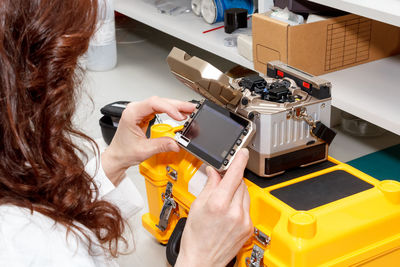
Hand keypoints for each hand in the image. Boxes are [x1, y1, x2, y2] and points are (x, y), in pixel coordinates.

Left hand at [101, 96, 194, 184]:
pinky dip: (171, 110)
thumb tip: (177, 143)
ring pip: (161, 103)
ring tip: (190, 110)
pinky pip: (160, 109)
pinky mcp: (145, 115)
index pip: (153, 104)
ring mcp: (140, 111)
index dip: (169, 108)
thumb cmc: (123, 151)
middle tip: (191, 108)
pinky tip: (180, 113)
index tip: (179, 116)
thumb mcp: (144, 150)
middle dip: (177, 105)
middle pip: (160, 101)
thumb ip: (162, 145)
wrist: (117, 156)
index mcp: (132, 113)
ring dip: (176, 106)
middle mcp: (136, 109)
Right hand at [175, 149, 252, 266]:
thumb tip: (214, 172)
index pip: (234, 175)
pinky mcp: (248, 227)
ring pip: (245, 194)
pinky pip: (247, 207)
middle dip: (232, 180)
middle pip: (240, 183)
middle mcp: (234, 211)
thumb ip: (209, 186)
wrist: (202, 260)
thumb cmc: (196, 237)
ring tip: (223, 201)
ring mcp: (243, 220)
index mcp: (219, 204)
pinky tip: (229, 212)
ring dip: (237, 192)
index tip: (242, 152)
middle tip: (221, 182)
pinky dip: (240, 205)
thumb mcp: (197, 206)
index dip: (239, 160)